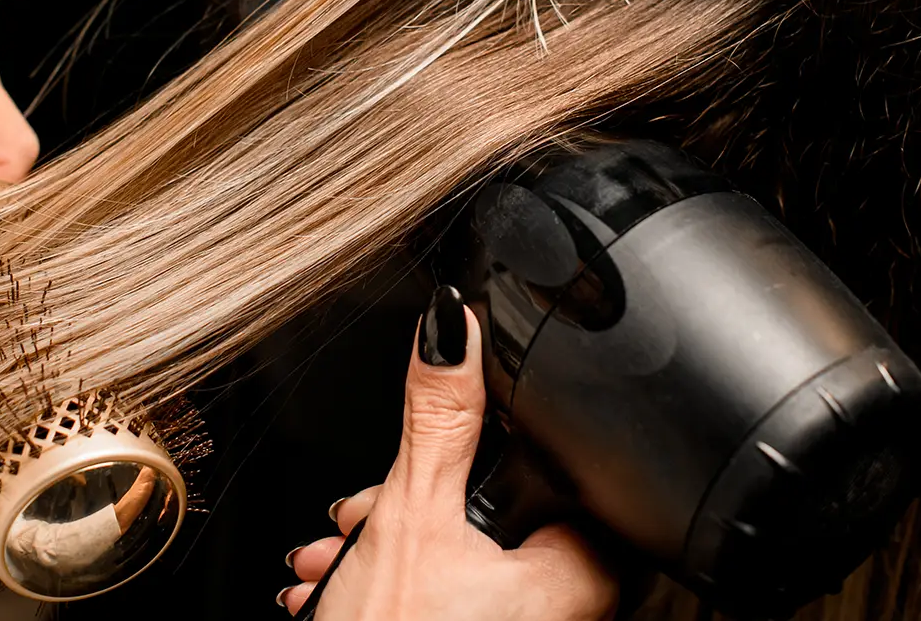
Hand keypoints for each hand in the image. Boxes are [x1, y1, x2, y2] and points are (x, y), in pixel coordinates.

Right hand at [278, 287, 617, 619]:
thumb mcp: (409, 516)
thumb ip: (439, 415)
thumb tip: (454, 329)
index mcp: (578, 573)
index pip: (560, 468)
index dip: (488, 448)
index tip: (446, 439)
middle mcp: (563, 610)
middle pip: (492, 509)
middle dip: (412, 498)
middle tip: (370, 508)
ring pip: (456, 552)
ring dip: (388, 540)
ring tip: (342, 554)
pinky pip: (444, 593)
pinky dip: (394, 579)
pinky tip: (345, 584)